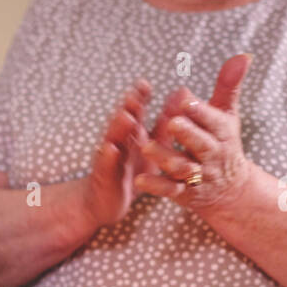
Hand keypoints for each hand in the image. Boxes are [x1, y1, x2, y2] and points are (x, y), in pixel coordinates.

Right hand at [74, 79, 152, 228]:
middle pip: (123, 120)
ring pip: (113, 139)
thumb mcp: (153, 147)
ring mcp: (109, 157)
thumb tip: (182, 95)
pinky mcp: (104, 175)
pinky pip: (106, 165)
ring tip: (126, 117)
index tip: (146, 84)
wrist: (105, 201)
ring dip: (118, 128)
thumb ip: (166, 124)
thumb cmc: (131, 171)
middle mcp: (119, 141)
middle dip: (129, 107)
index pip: (136, 111)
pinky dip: (108, 156)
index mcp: (132, 134)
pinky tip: (111, 149)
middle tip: (136, 95)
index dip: (140, 97)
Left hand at [135, 53, 256, 213]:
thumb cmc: (223, 142)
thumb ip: (229, 86)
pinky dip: (155, 185)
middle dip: (187, 134)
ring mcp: (197, 176)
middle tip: (171, 122)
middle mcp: (211, 155)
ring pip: (182, 168)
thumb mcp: (227, 115)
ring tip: (145, 146)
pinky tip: (139, 180)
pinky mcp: (184, 193)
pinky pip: (169, 190)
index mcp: (221, 133)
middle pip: (200, 145)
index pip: (213, 121)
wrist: (230, 190)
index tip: (186, 99)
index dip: (201, 111)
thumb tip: (243, 55)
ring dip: (164, 158)